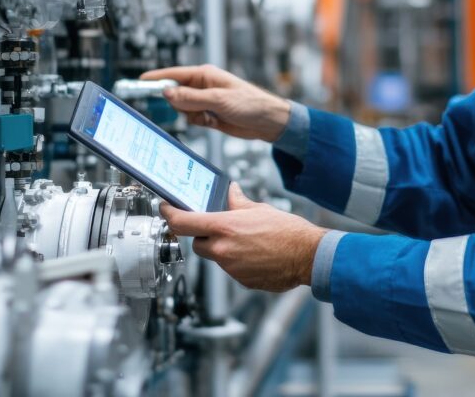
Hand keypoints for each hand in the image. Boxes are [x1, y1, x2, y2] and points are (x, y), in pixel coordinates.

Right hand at [140, 64, 290, 142]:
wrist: (268, 121)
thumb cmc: (250, 104)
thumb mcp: (219, 100)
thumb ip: (191, 97)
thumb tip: (168, 93)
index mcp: (205, 75)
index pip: (174, 74)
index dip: (156, 78)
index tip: (139, 82)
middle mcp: (203, 86)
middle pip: (176, 93)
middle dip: (181, 104)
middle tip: (196, 109)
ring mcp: (205, 100)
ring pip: (183, 108)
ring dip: (192, 115)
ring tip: (210, 116)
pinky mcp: (209, 114)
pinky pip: (193, 118)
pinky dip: (199, 122)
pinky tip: (214, 122)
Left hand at [159, 184, 325, 292]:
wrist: (308, 256)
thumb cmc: (288, 231)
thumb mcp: (260, 209)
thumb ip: (238, 203)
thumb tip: (231, 193)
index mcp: (224, 227)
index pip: (183, 222)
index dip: (169, 214)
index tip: (166, 209)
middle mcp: (223, 249)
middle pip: (198, 243)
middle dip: (205, 236)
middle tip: (222, 228)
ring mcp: (231, 268)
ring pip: (216, 257)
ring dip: (224, 249)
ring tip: (249, 242)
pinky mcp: (241, 281)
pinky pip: (232, 269)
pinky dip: (239, 262)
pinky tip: (256, 255)